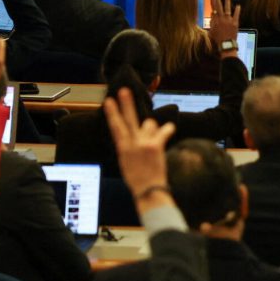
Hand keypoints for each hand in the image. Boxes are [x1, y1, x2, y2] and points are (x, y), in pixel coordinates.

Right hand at [103, 88, 175, 203]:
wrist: (148, 190)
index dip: (112, 113)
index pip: (116, 127)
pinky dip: (168, 129)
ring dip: (153, 129)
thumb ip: (131, 145)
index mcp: (122, 148)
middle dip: (126, 104)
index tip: (109, 101)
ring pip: (150, 124)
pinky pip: (165, 130)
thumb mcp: (127, 162)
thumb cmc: (138, 178)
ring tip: (154, 142)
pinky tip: (170, 130)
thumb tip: (141, 130)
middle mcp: (132, 143)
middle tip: (124, 90)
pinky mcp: (156, 145)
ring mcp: (143, 143)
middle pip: (129, 119)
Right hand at [209, 0, 240, 49]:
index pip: (213, 8)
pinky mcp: (235, 23)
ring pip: (227, 8)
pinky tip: (238, 5)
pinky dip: (237, 10)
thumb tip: (213, 13)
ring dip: (227, 1)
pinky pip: (236, 15)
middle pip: (219, 6)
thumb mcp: (211, 30)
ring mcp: (229, 20)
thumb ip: (212, 21)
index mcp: (215, 20)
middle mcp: (221, 18)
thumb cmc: (217, 39)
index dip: (213, 1)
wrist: (226, 45)